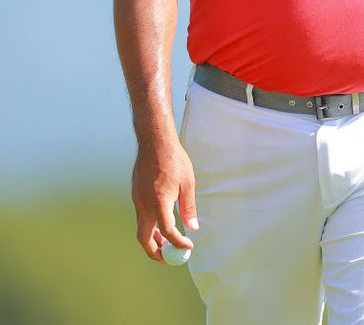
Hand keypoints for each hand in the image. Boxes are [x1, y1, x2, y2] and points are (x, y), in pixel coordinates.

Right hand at [132, 138, 198, 261]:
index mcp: (159, 202)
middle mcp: (144, 204)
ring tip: (167, 243)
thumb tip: (193, 228)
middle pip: (145, 239)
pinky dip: (150, 225)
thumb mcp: (187, 183)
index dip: (178, 243)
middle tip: (169, 258)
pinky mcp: (135, 194)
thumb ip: (188, 208)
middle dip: (156, 252)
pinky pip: (141, 216)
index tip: (188, 247)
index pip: (168, 232)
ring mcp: (137, 200)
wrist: (154, 141)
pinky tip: (161, 221)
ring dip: (153, 239)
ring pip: (141, 228)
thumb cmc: (174, 160)